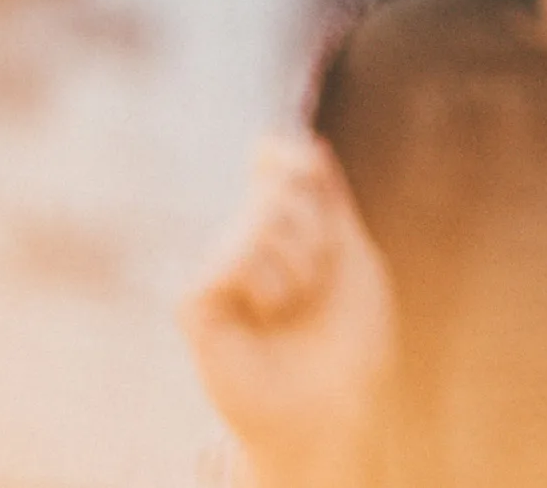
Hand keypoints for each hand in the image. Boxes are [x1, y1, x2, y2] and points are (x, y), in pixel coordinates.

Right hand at [181, 133, 393, 487]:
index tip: (311, 173)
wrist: (332, 406)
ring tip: (292, 306)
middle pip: (277, 185)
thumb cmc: (348, 339)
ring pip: (256, 221)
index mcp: (283, 225)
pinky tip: (263, 318)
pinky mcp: (193, 302)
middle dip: (316, 230)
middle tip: (318, 279)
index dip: (291, 156)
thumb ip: (329, 199)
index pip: (274, 159)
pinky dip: (263, 287)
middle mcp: (243, 238)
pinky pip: (228, 260)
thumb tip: (307, 141)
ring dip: (298, 266)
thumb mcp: (353, 256)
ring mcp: (216, 268)